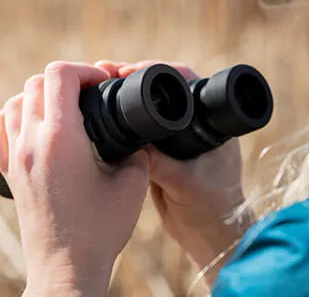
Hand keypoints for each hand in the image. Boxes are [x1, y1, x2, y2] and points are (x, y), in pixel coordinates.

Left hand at [0, 61, 149, 295]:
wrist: (66, 268)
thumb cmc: (100, 230)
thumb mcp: (133, 184)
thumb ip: (137, 151)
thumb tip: (136, 136)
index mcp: (62, 138)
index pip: (59, 75)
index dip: (84, 70)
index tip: (101, 83)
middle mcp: (32, 142)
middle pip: (36, 83)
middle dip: (65, 81)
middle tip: (88, 95)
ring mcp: (15, 158)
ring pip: (15, 102)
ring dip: (40, 96)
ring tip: (65, 109)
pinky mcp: (8, 173)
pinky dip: (14, 117)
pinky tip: (33, 126)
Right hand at [95, 60, 253, 284]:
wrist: (210, 238)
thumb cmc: (212, 208)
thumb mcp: (185, 182)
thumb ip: (160, 163)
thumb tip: (129, 144)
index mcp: (210, 123)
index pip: (184, 81)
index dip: (155, 71)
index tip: (126, 70)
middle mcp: (194, 124)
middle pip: (161, 91)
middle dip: (132, 80)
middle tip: (104, 73)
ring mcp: (176, 138)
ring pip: (147, 110)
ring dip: (124, 101)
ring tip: (96, 89)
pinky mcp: (161, 154)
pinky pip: (139, 132)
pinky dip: (122, 125)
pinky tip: (100, 122)